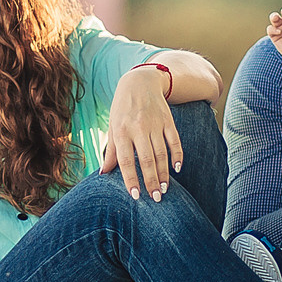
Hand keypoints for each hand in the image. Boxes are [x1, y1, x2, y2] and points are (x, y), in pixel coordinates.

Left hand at [99, 66, 181, 200]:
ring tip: (164, 189)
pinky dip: (177, 156)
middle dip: (151, 181)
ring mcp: (155, 124)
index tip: (135, 196)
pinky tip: (177, 169)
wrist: (139, 82)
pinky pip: (175, 141)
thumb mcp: (112, 126)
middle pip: (146, 159)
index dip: (131, 179)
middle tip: (156, 199)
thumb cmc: (121, 108)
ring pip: (161, 153)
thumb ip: (111, 150)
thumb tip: (104, 173)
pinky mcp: (168, 120)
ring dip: (164, 173)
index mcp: (121, 131)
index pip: (126, 160)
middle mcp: (138, 128)